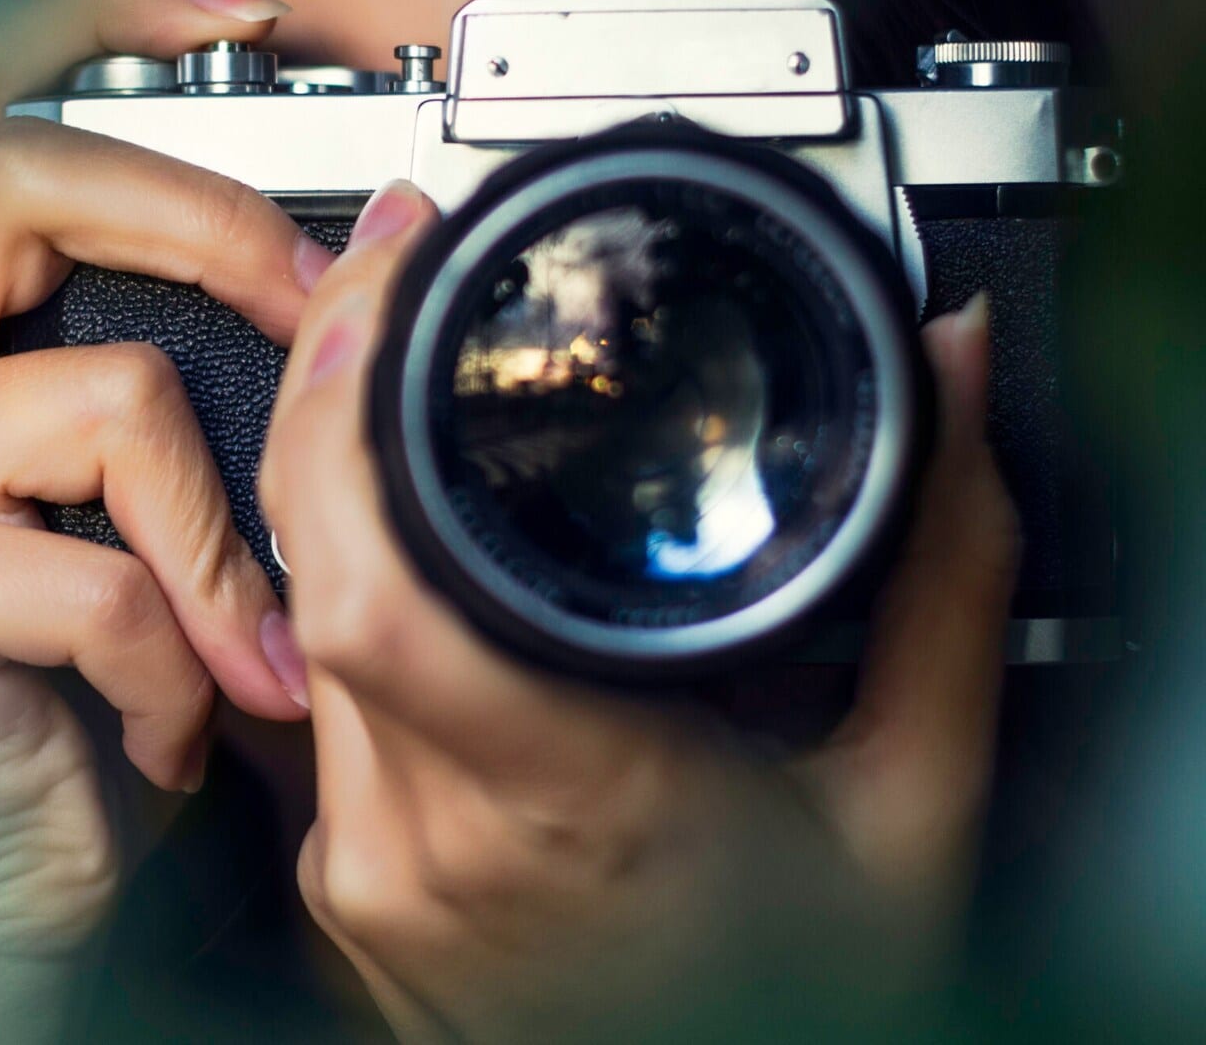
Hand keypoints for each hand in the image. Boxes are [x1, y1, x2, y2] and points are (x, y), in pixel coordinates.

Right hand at [0, 0, 312, 1036]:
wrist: (11, 873)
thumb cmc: (93, 677)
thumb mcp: (161, 491)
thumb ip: (205, 358)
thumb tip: (351, 251)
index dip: (95, 12)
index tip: (247, 13)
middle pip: (20, 174)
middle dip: (206, 228)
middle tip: (306, 316)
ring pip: (107, 393)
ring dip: (218, 542)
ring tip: (233, 646)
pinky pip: (95, 570)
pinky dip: (174, 659)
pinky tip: (152, 724)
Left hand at [258, 180, 1017, 1041]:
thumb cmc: (803, 1015)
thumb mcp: (909, 810)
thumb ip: (937, 586)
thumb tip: (947, 395)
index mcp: (565, 805)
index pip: (374, 587)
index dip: (347, 419)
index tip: (387, 291)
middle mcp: (424, 841)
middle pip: (316, 566)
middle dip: (335, 397)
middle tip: (393, 282)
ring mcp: (366, 870)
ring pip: (306, 622)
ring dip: (339, 491)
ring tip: (396, 379)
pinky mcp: (348, 884)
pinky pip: (321, 699)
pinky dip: (356, 596)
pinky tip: (408, 545)